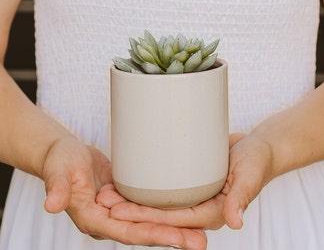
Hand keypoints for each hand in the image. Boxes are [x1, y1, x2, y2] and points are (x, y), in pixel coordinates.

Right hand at [42, 136, 205, 248]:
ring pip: (149, 222)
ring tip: (201, 231)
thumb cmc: (60, 161)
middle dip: (173, 237)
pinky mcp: (126, 199)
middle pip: (145, 232)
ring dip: (174, 227)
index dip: (153, 236)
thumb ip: (57, 188)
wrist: (66, 155)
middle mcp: (109, 220)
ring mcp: (119, 211)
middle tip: (201, 241)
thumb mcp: (59, 171)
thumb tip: (50, 205)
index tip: (179, 240)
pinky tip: (185, 210)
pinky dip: (166, 211)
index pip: (127, 232)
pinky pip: (148, 208)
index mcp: (94, 219)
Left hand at [97, 133, 273, 230]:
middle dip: (131, 210)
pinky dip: (146, 188)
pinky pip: (166, 191)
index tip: (119, 210)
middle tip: (104, 200)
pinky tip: (129, 181)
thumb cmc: (257, 161)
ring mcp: (195, 198)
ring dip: (134, 200)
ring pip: (159, 204)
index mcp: (213, 213)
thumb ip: (241, 197)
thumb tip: (235, 222)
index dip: (145, 217)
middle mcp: (200, 209)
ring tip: (107, 192)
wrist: (258, 148)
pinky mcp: (191, 185)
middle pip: (160, 215)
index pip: (173, 220)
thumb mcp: (250, 175)